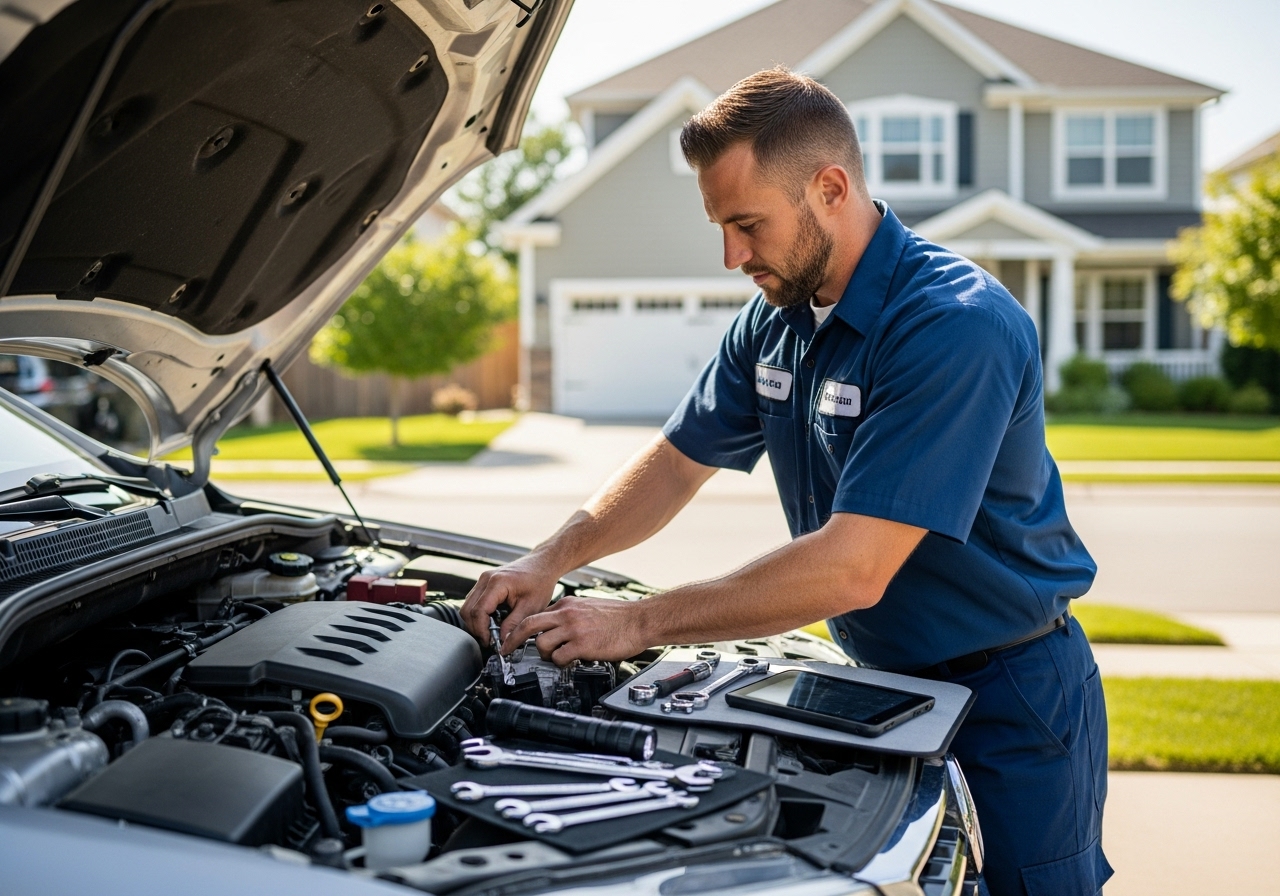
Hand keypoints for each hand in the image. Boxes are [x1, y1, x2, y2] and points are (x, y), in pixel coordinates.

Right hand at [461, 553, 561, 644]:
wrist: (543, 564)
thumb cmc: (540, 581)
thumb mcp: (531, 607)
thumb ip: (514, 625)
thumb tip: (502, 641)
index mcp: (497, 583)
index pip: (478, 611)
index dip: (481, 630)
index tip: (490, 642)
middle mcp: (485, 579)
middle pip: (467, 610)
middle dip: (476, 628)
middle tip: (489, 640)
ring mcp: (483, 580)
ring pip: (467, 607)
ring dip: (476, 622)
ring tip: (491, 632)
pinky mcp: (484, 583)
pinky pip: (473, 602)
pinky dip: (479, 615)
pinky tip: (492, 621)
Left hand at [505, 595, 650, 664]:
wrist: (640, 620)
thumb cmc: (620, 617)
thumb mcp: (589, 607)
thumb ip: (571, 615)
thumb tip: (558, 627)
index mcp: (568, 604)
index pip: (537, 615)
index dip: (525, 630)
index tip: (518, 639)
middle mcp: (567, 614)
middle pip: (528, 625)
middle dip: (513, 639)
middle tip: (506, 650)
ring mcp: (573, 629)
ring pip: (541, 643)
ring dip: (543, 655)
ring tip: (552, 658)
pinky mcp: (582, 645)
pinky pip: (558, 657)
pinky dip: (559, 662)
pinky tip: (568, 661)